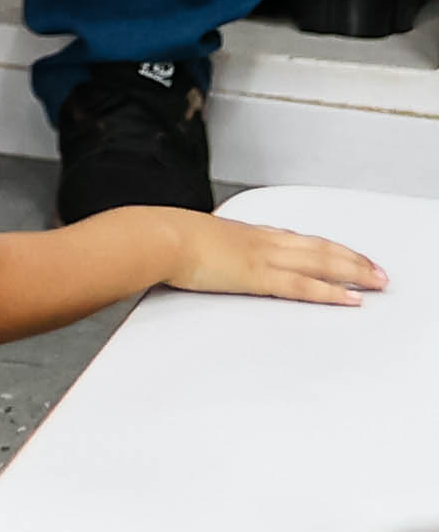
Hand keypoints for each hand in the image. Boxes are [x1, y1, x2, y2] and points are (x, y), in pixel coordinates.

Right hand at [161, 209, 392, 306]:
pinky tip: (351, 298)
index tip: (336, 251)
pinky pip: (304, 286)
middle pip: (317, 247)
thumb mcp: (183, 239)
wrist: (155, 237)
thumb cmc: (160, 238)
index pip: (292, 237)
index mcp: (242, 232)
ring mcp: (263, 258)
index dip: (319, 245)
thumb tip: (184, 254)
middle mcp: (260, 241)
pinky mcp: (259, 277)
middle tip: (375, 269)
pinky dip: (331, 292)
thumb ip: (196, 249)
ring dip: (353, 271)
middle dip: (350, 258)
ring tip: (377, 281)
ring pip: (321, 262)